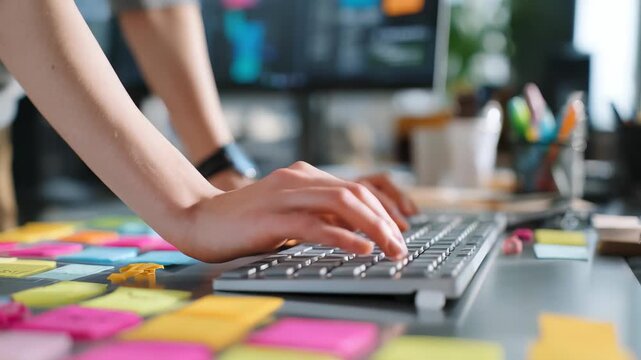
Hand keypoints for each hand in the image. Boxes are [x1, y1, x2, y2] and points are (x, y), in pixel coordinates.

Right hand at [177, 162, 407, 262]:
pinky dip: (344, 237)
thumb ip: (317, 215)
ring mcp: (285, 195)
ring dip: (374, 227)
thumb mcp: (288, 212)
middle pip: (356, 193)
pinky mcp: (272, 217)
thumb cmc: (245, 221)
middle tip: (401, 245)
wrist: (200, 219)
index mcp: (304, 176)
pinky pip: (316, 225)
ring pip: (342, 204)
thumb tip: (357, 232)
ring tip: (391, 248)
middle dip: (385, 220)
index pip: (356, 186)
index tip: (400, 230)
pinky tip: (362, 249)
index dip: (384, 208)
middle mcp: (299, 179)